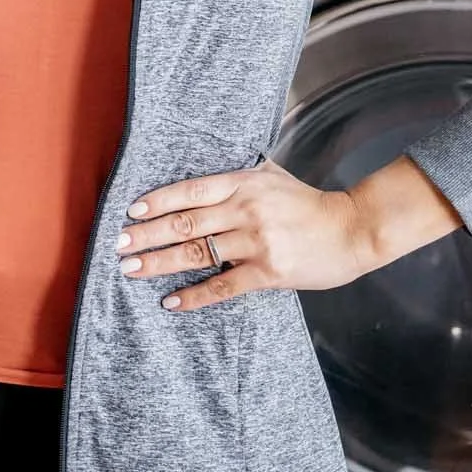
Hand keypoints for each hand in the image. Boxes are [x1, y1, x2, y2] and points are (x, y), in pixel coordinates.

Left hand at [113, 156, 462, 312]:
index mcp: (244, 183)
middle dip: (147, 235)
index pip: (190, 190)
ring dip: (159, 263)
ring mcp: (257, 241)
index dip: (157, 200)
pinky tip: (171, 302)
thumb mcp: (273, 176)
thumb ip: (240, 173)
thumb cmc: (309, 204)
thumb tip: (205, 169)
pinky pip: (223, 285)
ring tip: (131, 269)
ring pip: (197, 253)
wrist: (354, 229)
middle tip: (117, 244)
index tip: (130, 212)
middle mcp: (246, 210)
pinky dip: (194, 295)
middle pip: (185, 223)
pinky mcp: (269, 272)